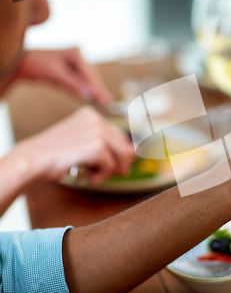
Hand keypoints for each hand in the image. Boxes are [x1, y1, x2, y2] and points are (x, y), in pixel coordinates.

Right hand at [13, 106, 134, 183]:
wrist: (33, 159)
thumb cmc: (54, 155)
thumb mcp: (81, 142)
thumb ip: (105, 144)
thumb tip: (134, 153)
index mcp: (91, 115)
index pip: (120, 136)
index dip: (121, 155)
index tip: (116, 165)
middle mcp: (96, 119)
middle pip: (126, 147)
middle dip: (119, 164)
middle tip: (105, 174)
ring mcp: (97, 131)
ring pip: (122, 156)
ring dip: (111, 171)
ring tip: (96, 176)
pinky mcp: (97, 145)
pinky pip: (111, 166)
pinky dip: (102, 176)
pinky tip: (90, 177)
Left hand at [15, 49, 111, 106]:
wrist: (21, 63)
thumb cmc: (36, 64)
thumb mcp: (55, 75)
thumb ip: (73, 84)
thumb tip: (89, 94)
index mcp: (76, 53)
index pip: (90, 74)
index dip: (98, 88)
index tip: (106, 100)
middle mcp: (78, 57)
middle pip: (92, 78)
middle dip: (97, 90)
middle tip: (107, 104)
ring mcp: (75, 65)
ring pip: (87, 82)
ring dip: (89, 92)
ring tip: (100, 102)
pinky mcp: (71, 72)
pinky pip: (79, 84)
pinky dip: (80, 91)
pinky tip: (86, 96)